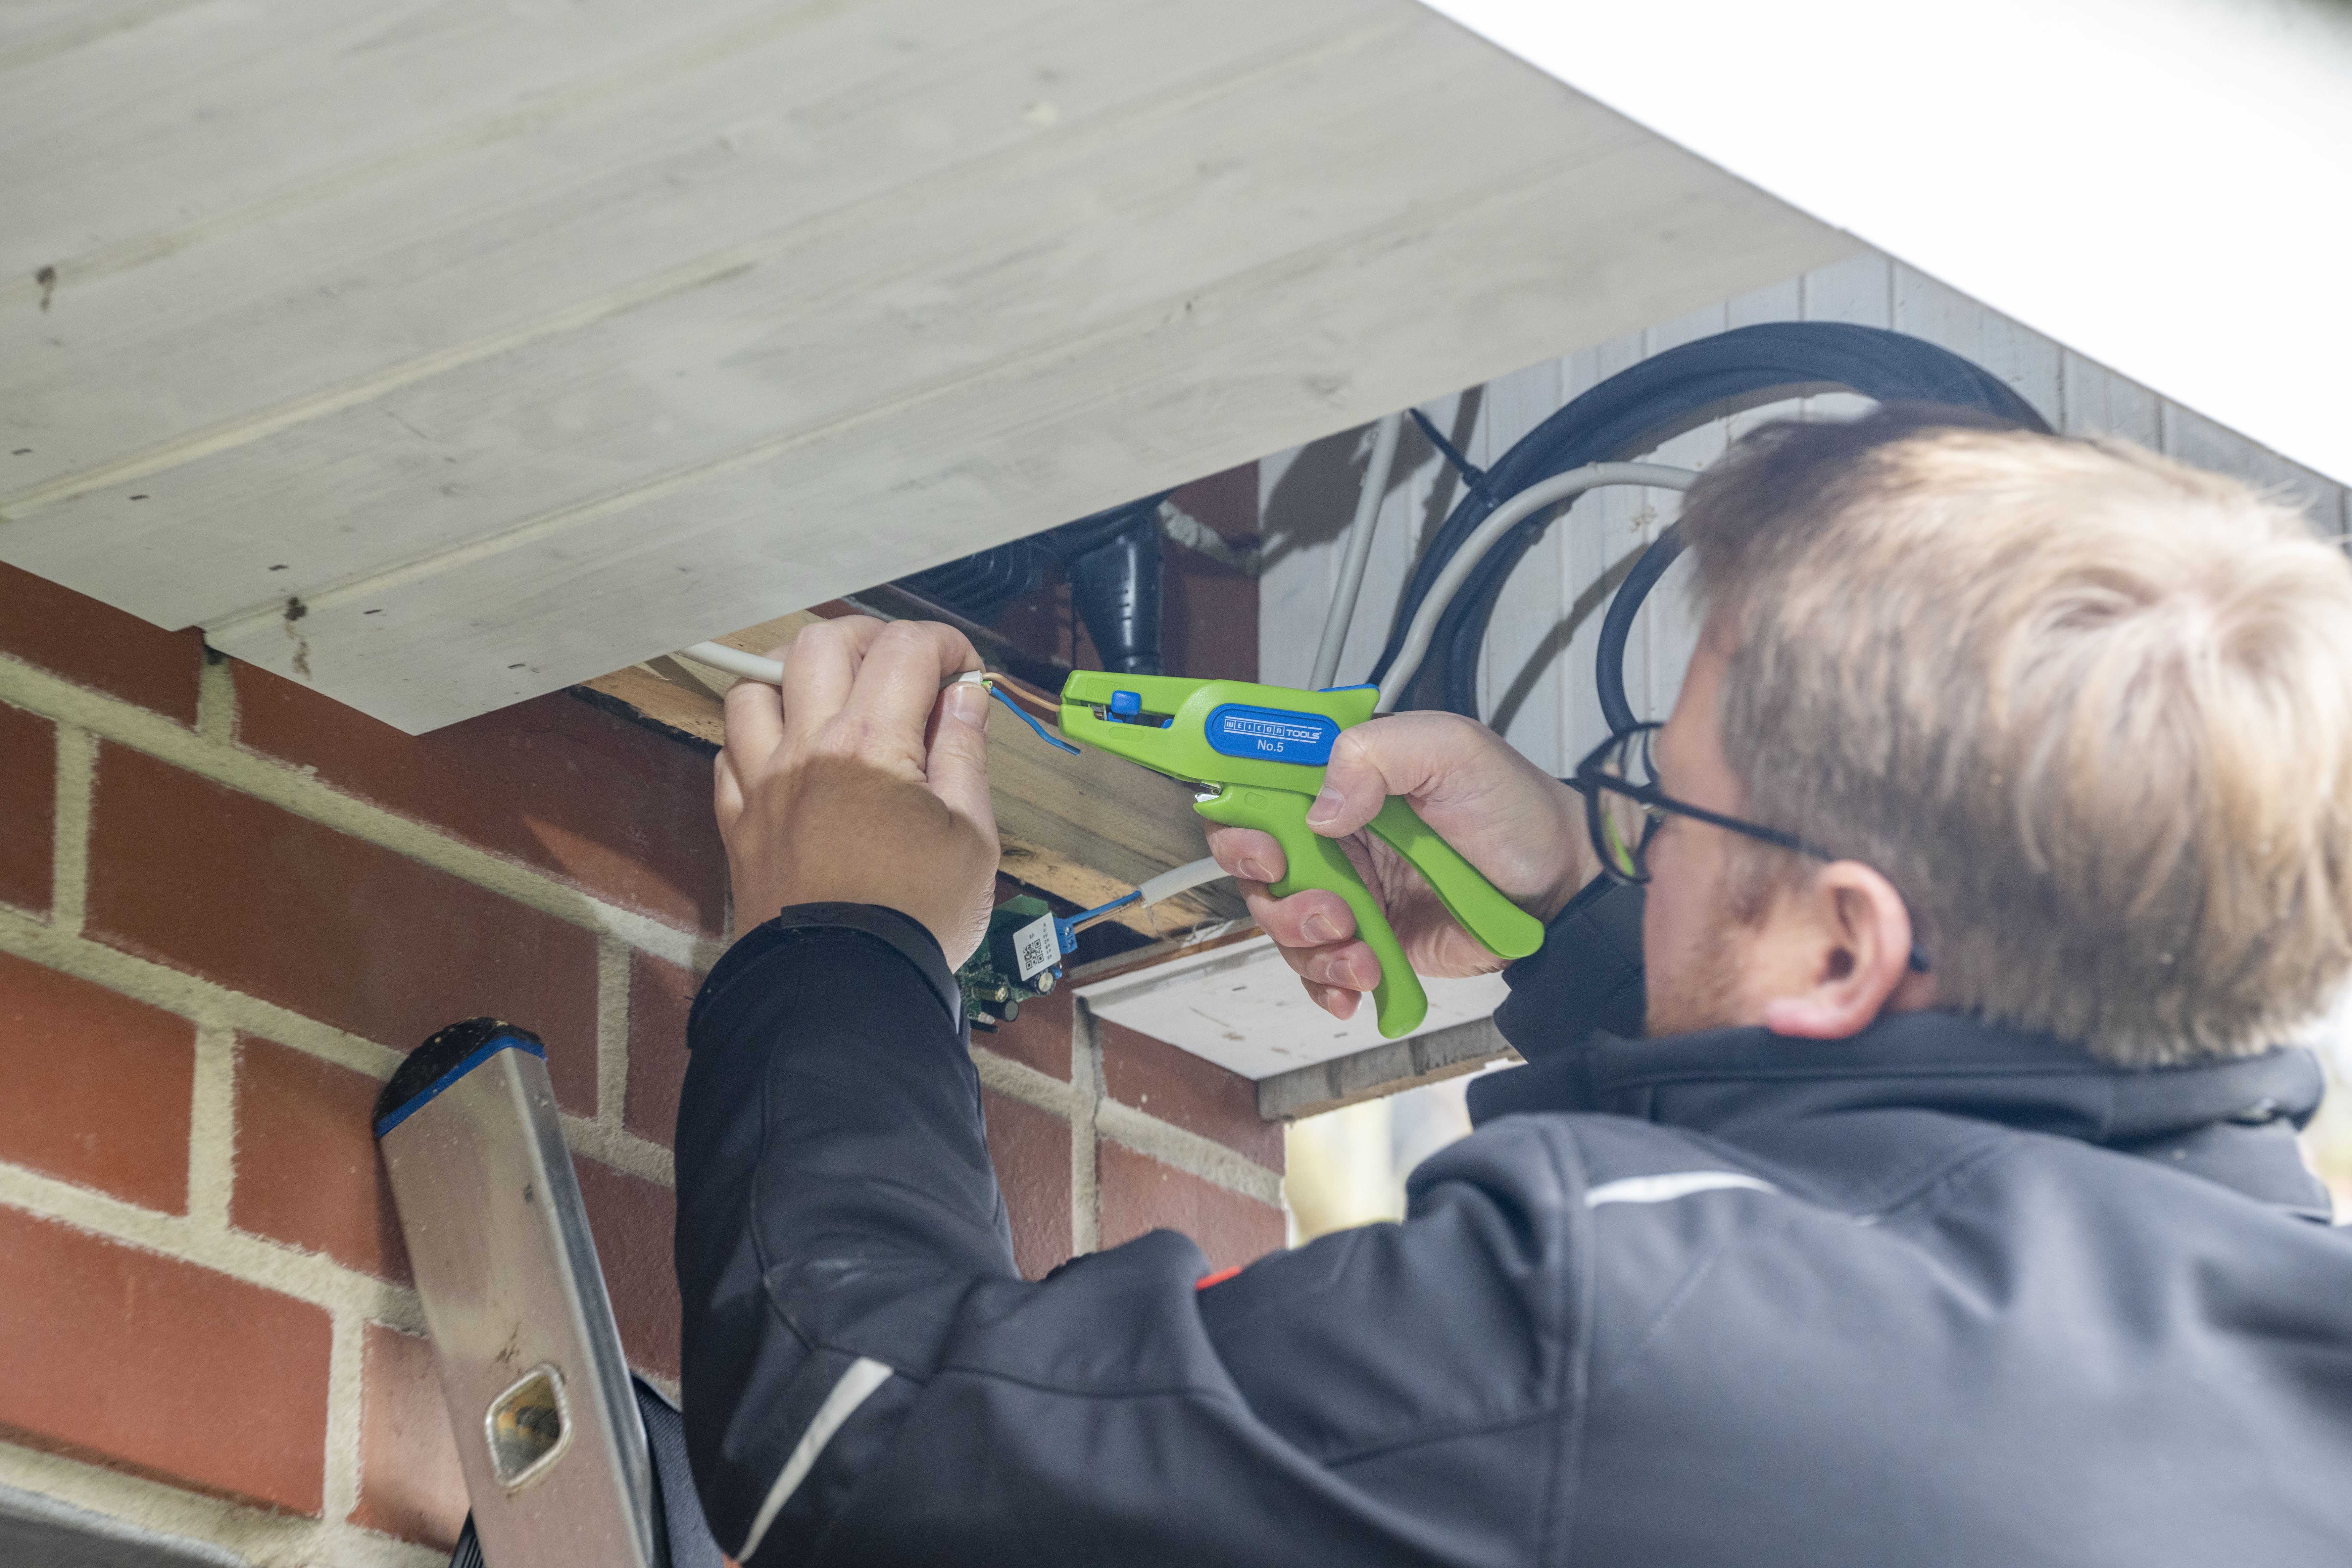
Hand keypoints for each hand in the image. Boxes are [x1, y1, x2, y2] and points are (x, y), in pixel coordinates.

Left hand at [715, 617, 998, 966]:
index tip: (965, 675)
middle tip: (903, 671)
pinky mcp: (738, 821)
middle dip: (870, 641)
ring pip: (755, 685)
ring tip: (834, 701)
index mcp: (871, 744)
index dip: (945, 646)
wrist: (843, 992)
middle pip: (822, 643)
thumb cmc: (916, 920)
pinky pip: (729, 750)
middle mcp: (807, 748)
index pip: (904, 648)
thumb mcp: (971, 836)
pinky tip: (792, 754)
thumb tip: (965, 697)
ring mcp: (763, 783)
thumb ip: (964, 754)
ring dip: (797, 678)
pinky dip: (759, 736)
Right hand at [1204, 711, 1591, 1018]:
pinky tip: (1358, 982)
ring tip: (1361, 945)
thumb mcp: (1452, 748)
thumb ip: (1375, 754)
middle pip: (1254, 868)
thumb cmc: (1513, 809)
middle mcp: (1335, 836)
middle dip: (1273, 895)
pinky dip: (1328, 983)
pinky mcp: (1370, 942)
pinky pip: (1320, 970)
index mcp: (1343, 781)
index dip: (1239, 819)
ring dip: (1309, 944)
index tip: (1263, 846)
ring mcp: (1350, 892)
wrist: (1561, 886)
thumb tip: (1320, 809)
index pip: (1258, 789)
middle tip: (1326, 905)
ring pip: (1282, 925)